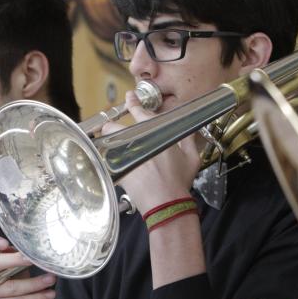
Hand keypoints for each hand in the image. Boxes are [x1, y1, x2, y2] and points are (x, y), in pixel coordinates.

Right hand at [0, 235, 53, 298]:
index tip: (5, 243)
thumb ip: (15, 256)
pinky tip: (47, 295)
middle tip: (33, 259)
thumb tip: (28, 247)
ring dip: (33, 283)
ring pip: (9, 286)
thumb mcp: (14, 268)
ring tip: (50, 279)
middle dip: (14, 260)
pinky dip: (34, 298)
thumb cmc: (13, 288)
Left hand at [102, 90, 199, 213]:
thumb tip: (189, 129)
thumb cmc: (179, 181)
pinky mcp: (116, 169)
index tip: (129, 97)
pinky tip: (113, 166)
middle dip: (111, 128)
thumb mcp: (191, 157)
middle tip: (114, 132)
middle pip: (112, 127)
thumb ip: (188, 139)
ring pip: (106, 143)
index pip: (140, 111)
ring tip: (112, 150)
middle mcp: (135, 141)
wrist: (166, 202)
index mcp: (154, 133)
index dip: (133, 102)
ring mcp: (123, 155)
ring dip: (107, 144)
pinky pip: (106, 161)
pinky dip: (108, 162)